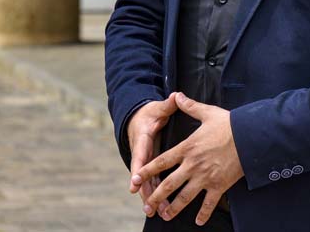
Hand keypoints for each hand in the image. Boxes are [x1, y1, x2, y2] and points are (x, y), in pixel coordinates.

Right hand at [128, 93, 177, 216]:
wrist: (137, 119)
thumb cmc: (148, 114)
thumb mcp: (157, 109)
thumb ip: (167, 105)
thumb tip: (175, 96)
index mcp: (143, 140)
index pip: (139, 156)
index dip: (138, 170)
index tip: (135, 183)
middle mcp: (141, 153)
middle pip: (142, 176)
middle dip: (144, 192)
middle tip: (149, 206)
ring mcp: (145, 161)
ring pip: (147, 182)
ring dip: (151, 197)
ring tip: (156, 213)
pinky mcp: (150, 166)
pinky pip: (153, 182)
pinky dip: (156, 194)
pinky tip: (162, 208)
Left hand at [135, 92, 243, 225]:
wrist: (250, 137)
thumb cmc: (229, 124)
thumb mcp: (207, 113)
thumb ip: (189, 107)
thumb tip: (177, 95)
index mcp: (187, 148)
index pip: (162, 161)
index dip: (148, 170)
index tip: (137, 178)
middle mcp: (193, 165)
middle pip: (169, 184)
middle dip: (156, 196)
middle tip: (148, 205)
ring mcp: (205, 177)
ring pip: (185, 197)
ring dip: (174, 207)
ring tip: (165, 215)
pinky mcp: (219, 185)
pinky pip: (209, 203)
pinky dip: (203, 213)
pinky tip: (198, 221)